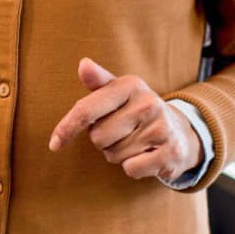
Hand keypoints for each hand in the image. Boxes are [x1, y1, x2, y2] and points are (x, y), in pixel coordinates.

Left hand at [48, 58, 201, 181]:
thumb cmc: (136, 110)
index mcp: (130, 85)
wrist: (179, 131)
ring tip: (134, 142)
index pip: (86, 110)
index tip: (54, 144)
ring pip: (113, 155)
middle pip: (97, 138)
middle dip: (103, 141)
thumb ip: (98, 80)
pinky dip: (133, 168)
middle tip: (120, 132)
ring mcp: (161, 128)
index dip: (67, 128)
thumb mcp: (118, 91)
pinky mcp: (169, 153)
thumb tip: (83, 64)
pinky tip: (145, 155)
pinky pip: (131, 169)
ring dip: (118, 154)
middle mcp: (147, 103)